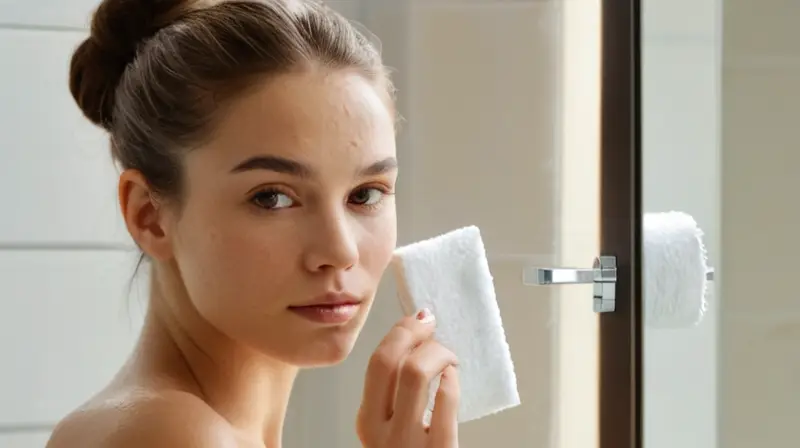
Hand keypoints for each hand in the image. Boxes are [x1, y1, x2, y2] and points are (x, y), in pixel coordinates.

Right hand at [357, 309, 459, 447]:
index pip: (376, 363)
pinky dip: (453, 380)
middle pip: (389, 360)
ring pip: (417, 373)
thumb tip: (418, 339)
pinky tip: (455, 379)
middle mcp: (380, 432)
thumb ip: (398, 394)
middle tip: (432, 325)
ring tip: (450, 359)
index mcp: (367, 421)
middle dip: (413, 332)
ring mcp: (408, 443)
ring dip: (439, 353)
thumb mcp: (393, 429)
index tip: (417, 320)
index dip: (399, 333)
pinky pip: (447, 399)